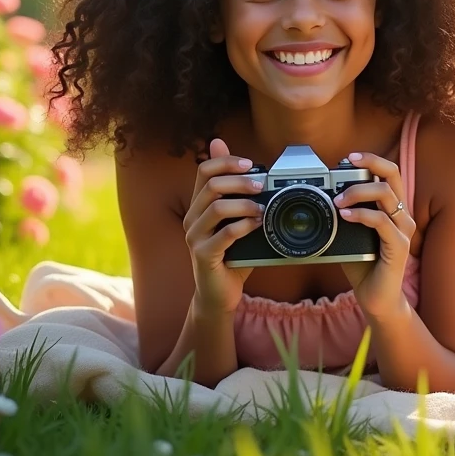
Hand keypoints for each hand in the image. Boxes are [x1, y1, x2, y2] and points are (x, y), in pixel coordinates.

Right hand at [183, 138, 263, 315]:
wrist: (219, 294)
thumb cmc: (231, 256)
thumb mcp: (236, 222)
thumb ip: (240, 198)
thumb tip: (252, 171)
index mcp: (198, 205)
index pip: (204, 170)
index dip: (226, 161)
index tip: (249, 164)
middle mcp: (192, 218)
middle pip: (212, 185)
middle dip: (241, 181)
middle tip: (262, 185)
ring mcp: (195, 236)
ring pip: (217, 207)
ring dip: (245, 204)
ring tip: (263, 209)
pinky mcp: (202, 254)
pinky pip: (225, 233)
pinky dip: (245, 225)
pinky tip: (258, 225)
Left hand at [333, 151, 415, 320]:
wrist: (376, 298)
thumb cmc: (364, 265)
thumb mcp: (349, 234)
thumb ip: (343, 215)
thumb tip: (321, 197)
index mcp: (392, 208)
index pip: (389, 173)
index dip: (371, 160)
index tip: (349, 158)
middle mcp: (402, 214)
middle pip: (393, 174)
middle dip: (369, 163)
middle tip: (346, 164)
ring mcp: (403, 230)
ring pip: (385, 194)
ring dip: (357, 192)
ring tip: (337, 200)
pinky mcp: (399, 246)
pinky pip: (382, 221)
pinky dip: (361, 214)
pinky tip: (345, 216)